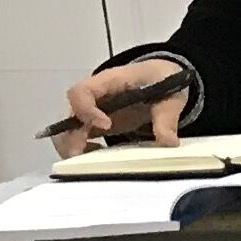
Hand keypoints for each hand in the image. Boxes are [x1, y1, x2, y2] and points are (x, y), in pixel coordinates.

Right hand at [57, 57, 190, 155]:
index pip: (82, 91)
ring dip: (73, 146)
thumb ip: (167, 117)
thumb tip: (168, 142)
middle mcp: (94, 97)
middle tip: (82, 154)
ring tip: (87, 162)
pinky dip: (83, 150)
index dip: (87, 109)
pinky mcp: (96, 125)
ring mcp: (93, 111)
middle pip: (70, 115)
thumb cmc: (160, 78)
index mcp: (109, 81)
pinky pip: (80, 138)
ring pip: (70, 129)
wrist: (161, 77)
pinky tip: (96, 158)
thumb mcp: (170, 95)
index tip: (106, 126)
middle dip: (73, 136)